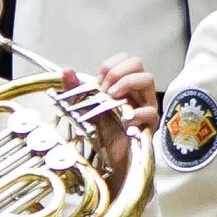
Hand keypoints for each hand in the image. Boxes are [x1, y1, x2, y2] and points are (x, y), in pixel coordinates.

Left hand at [70, 54, 156, 178]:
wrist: (109, 157)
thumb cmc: (102, 130)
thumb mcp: (84, 106)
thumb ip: (75, 88)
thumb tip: (66, 71)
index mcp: (123, 83)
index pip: (124, 59)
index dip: (110, 66)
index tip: (98, 82)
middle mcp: (137, 90)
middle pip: (137, 63)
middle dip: (117, 72)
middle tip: (105, 89)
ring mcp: (146, 104)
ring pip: (147, 79)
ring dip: (127, 83)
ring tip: (112, 98)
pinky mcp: (150, 123)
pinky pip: (150, 112)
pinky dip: (135, 113)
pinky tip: (123, 120)